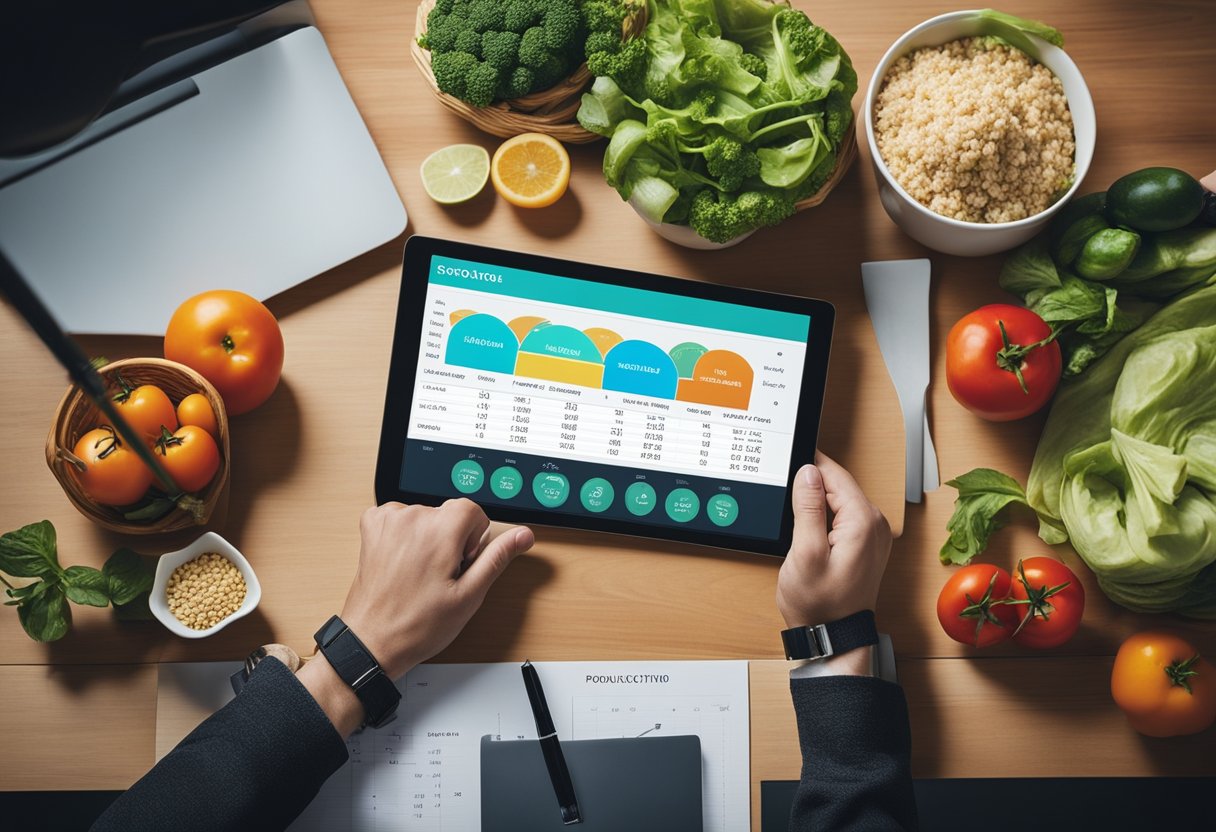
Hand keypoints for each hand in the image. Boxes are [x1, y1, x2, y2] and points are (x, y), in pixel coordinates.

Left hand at [298, 500, 532, 734]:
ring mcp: (389, 520)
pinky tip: (404, 562)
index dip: (474, 538)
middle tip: (441, 574)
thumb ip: (497, 558)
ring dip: (428, 537)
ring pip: (426, 515)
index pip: (473, 510)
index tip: (462, 561)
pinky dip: (405, 534)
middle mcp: (412, 518)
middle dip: (452, 538)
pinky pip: (400, 517)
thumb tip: (523, 536)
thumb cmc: (417, 625)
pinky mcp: (372, 527)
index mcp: (440, 531)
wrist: (372, 641)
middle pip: (449, 512)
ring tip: (420, 573)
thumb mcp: (469, 596)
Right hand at [777, 451, 891, 628]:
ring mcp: (872, 535)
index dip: (808, 469)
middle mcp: (875, 524)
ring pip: (838, 500)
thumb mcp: (805, 553)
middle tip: (787, 506)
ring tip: (798, 525)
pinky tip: (810, 535)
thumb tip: (808, 473)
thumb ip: (807, 508)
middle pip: (837, 486)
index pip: (835, 475)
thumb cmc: (820, 604)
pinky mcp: (864, 544)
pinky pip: (842, 517)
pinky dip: (824, 519)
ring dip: (816, 506)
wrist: (833, 636)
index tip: (787, 468)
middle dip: (811, 489)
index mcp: (863, 522)